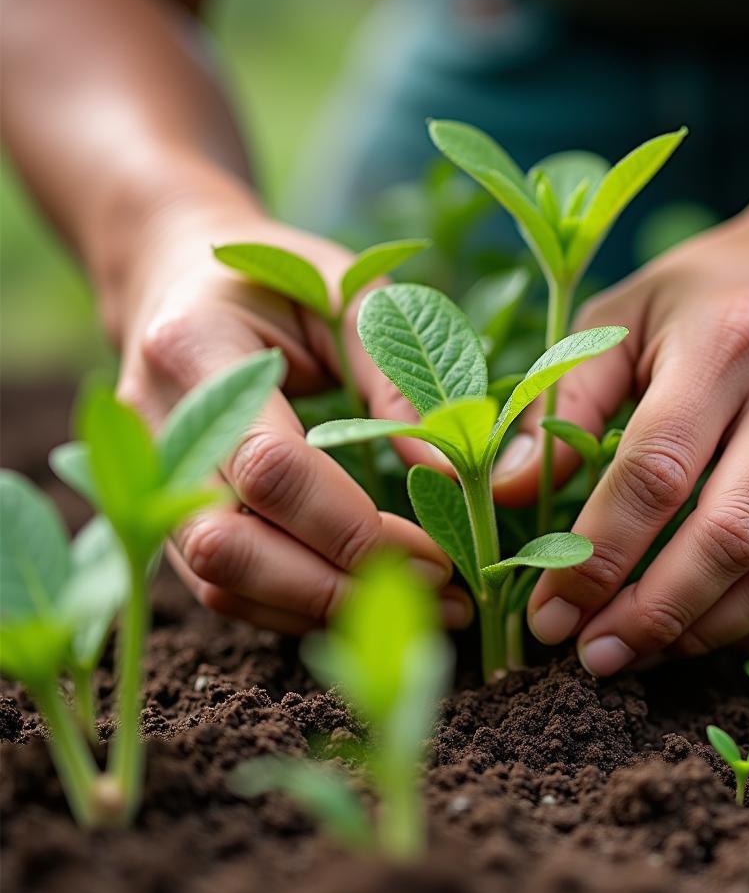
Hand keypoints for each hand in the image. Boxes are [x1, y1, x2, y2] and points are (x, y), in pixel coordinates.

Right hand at [112, 198, 470, 632]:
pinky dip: (298, 609)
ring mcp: (146, 480)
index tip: (439, 551)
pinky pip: (223, 591)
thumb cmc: (282, 282)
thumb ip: (404, 380)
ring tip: (419, 606)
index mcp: (194, 348)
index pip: (270, 466)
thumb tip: (457, 483)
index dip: (356, 525)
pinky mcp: (165, 515)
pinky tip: (365, 599)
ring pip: (220, 584)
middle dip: (339, 587)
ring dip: (323, 610)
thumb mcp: (354, 295)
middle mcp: (152, 425)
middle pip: (228, 546)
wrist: (181, 283)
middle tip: (439, 593)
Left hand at [494, 183, 748, 673]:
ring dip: (705, 631)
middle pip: (726, 538)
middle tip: (592, 657)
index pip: (653, 475)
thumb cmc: (719, 285)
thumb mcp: (627, 310)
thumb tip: (507, 492)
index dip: (596, 558)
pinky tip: (710, 627)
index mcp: (725, 345)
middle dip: (650, 616)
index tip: (549, 613)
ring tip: (641, 653)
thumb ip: (562, 399)